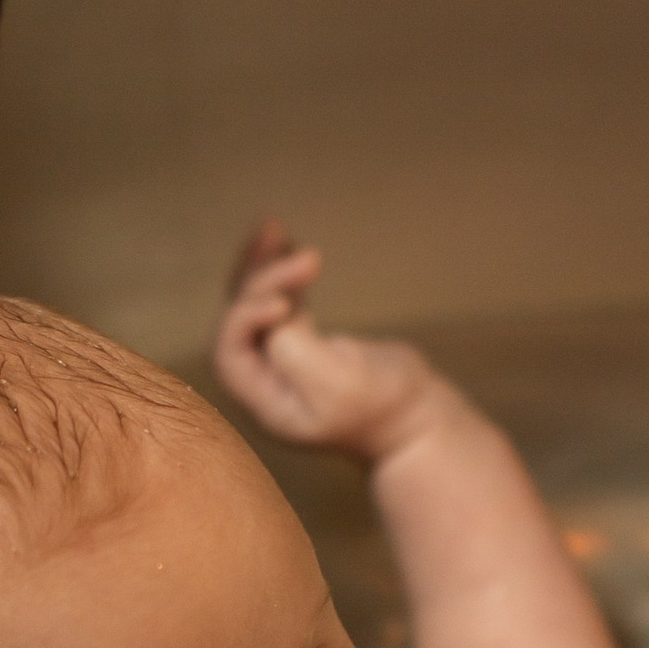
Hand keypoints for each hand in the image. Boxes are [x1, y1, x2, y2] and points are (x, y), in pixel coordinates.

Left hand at [213, 224, 435, 464]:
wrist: (417, 422)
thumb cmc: (384, 407)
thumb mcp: (342, 384)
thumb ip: (298, 353)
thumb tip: (274, 319)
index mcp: (264, 402)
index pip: (231, 352)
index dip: (246, 318)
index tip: (286, 303)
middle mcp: (264, 383)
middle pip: (241, 322)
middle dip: (265, 282)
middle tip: (310, 258)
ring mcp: (280, 362)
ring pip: (255, 306)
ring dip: (263, 266)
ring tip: (273, 226)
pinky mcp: (301, 345)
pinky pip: (277, 304)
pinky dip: (281, 274)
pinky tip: (286, 243)